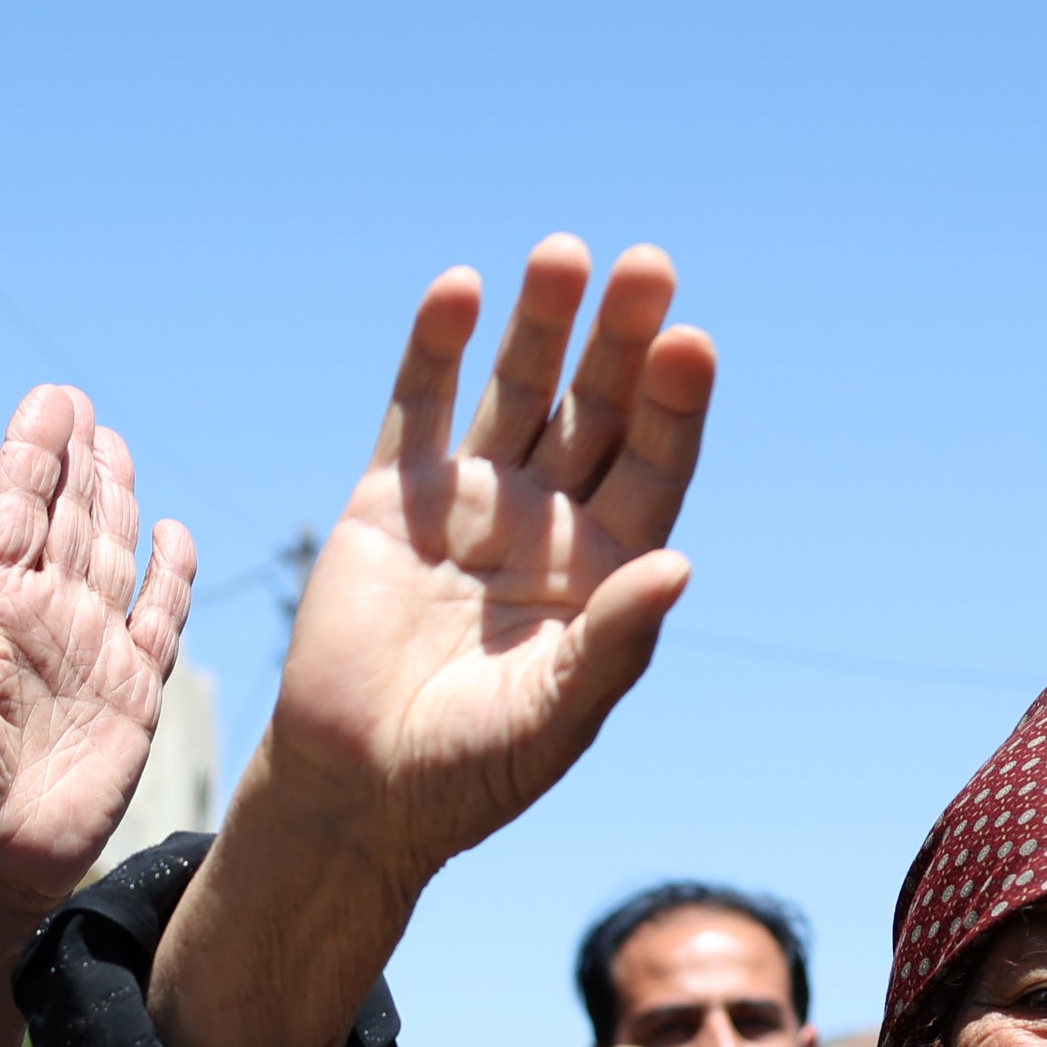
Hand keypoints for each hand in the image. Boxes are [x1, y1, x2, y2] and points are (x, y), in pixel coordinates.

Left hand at [0, 383, 194, 918]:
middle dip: (76, 463)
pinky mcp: (135, 694)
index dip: (33, 454)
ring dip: (116, 503)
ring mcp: (92, 651)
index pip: (15, 511)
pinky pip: (160, 622)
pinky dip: (171, 580)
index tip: (51, 401)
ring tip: (115, 448)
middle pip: (68, 521)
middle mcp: (43, 618)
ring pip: (111, 556)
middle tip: (82, 407)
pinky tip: (173, 536)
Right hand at [230, 236, 713, 880]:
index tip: (690, 342)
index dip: (674, 404)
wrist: (355, 791)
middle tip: (646, 267)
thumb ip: (613, 643)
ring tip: (562, 255)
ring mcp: (469, 501)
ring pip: (518, 391)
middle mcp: (546, 520)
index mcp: (603, 568)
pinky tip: (460, 290)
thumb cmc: (471, 771)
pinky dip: (436, 350)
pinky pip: (419, 408)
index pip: (654, 464)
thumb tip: (679, 566)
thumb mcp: (555, 716)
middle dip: (620, 341)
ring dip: (540, 323)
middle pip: (596, 409)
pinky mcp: (391, 498)